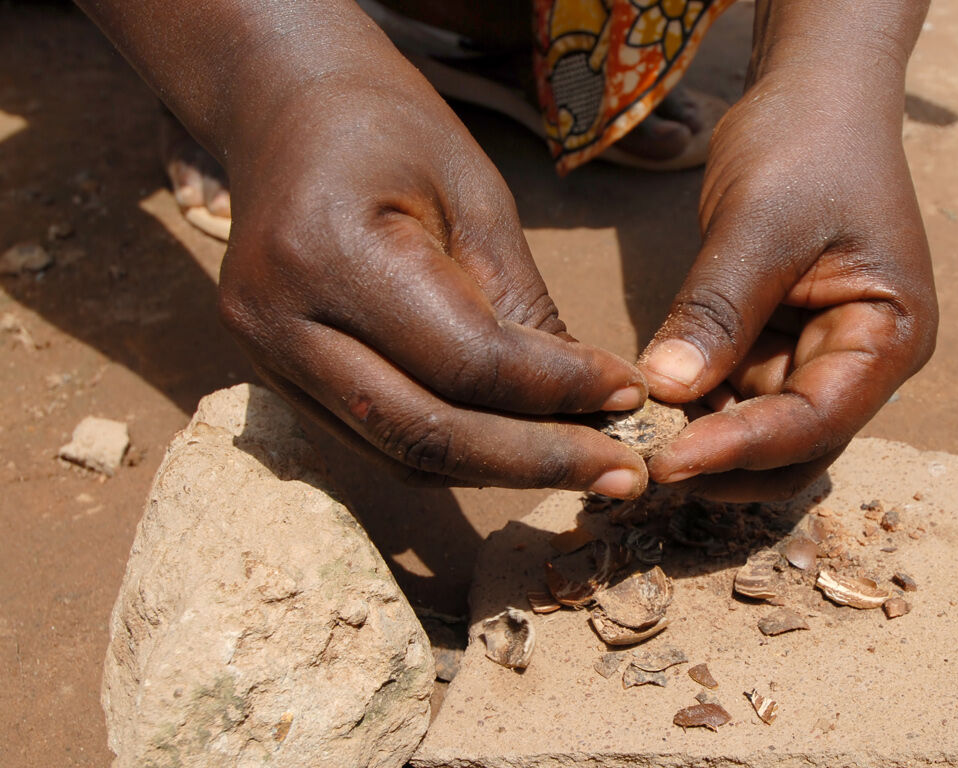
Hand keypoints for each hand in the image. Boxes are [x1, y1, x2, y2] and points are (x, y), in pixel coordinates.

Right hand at [218, 69, 648, 496]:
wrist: (285, 109)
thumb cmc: (392, 131)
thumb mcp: (478, 197)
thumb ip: (523, 303)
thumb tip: (589, 403)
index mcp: (333, 253)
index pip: (467, 362)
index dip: (559, 390)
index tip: (631, 393)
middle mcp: (280, 321)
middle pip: (427, 434)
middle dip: (539, 461)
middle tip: (625, 474)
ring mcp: (266, 359)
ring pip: (401, 455)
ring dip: (502, 470)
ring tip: (588, 464)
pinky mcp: (273, 379)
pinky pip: (378, 443)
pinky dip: (456, 454)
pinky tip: (519, 445)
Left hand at [638, 64, 937, 500]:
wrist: (815, 94)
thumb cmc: (808, 142)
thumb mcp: (760, 221)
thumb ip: (718, 309)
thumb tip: (666, 390)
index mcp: (890, 337)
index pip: (818, 420)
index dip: (743, 446)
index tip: (669, 460)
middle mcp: (862, 362)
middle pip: (796, 448)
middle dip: (725, 463)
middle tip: (644, 461)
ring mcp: (819, 356)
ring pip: (761, 432)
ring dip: (703, 439)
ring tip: (635, 433)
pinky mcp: (778, 344)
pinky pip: (737, 396)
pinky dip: (696, 408)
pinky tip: (646, 402)